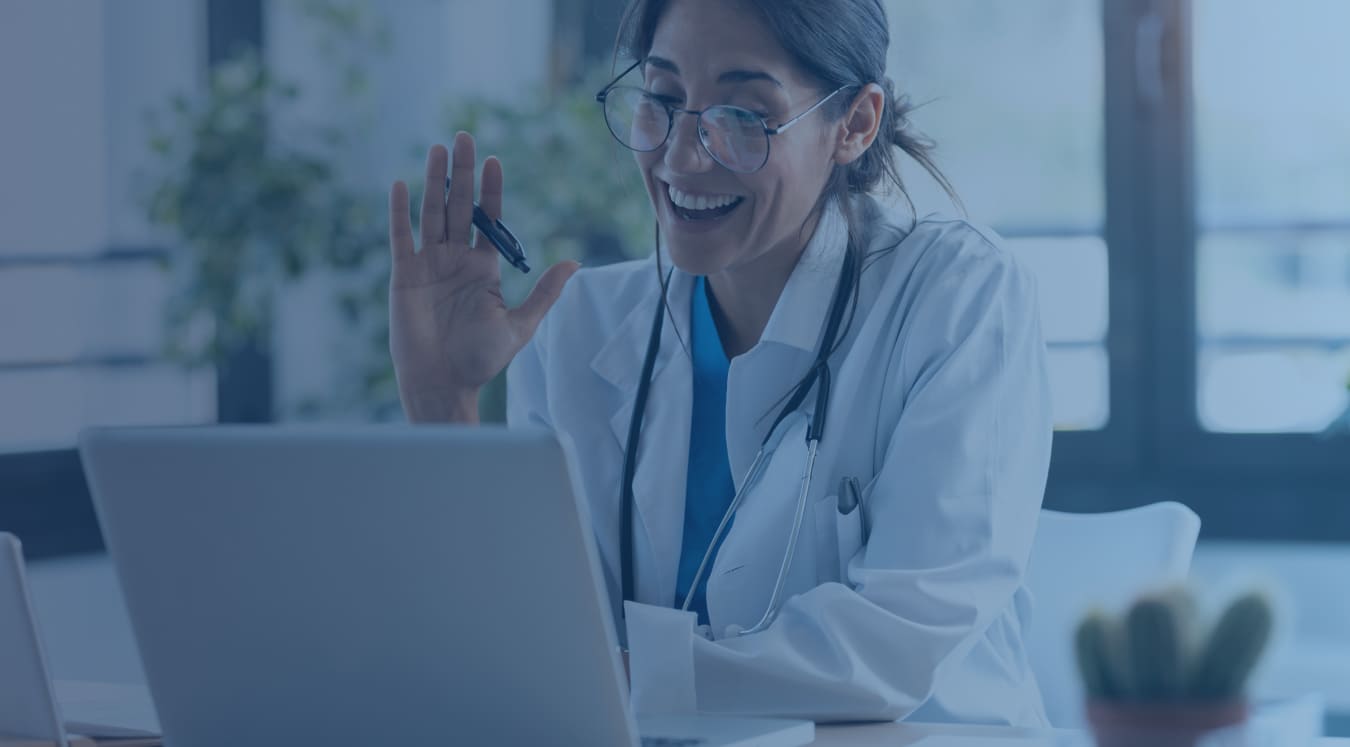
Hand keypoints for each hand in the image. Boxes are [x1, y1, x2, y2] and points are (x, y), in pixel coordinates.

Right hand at [388, 132, 578, 421]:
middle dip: (462, 172)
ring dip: (433, 181)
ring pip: (431, 213)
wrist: (443, 383)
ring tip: (438, 150)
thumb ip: (544, 292)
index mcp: (483, 268)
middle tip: (464, 137)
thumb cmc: (481, 360)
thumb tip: (575, 264)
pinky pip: (401, 237)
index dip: (490, 190)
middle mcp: (455, 260)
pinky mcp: (404, 275)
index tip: (494, 161)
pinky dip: (400, 211)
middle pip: (458, 206)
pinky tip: (402, 184)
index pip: (487, 219)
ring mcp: (428, 265)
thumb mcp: (521, 325)